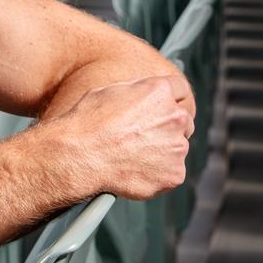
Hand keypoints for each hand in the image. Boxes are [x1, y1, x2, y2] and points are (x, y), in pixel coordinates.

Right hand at [55, 74, 192, 200]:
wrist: (79, 156)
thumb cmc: (87, 123)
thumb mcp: (108, 92)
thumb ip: (136, 92)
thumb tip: (142, 95)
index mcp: (159, 92)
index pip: (180, 89)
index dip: (171, 98)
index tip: (165, 107)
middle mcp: (175, 117)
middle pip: (183, 120)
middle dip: (168, 127)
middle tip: (142, 136)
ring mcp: (177, 147)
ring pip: (176, 148)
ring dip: (161, 151)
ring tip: (130, 155)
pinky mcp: (175, 173)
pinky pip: (171, 172)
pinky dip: (156, 173)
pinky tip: (133, 170)